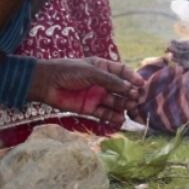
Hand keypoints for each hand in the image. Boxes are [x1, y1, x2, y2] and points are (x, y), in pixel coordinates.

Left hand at [29, 57, 145, 125]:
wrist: (46, 84)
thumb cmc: (69, 71)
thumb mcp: (93, 72)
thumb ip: (112, 81)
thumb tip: (131, 89)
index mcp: (103, 67)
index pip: (123, 72)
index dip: (133, 78)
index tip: (142, 85)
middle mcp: (102, 82)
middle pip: (121, 89)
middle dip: (130, 94)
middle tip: (137, 99)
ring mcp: (96, 96)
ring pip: (114, 102)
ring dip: (123, 106)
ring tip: (130, 109)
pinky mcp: (89, 108)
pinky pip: (104, 114)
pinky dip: (112, 117)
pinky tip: (120, 120)